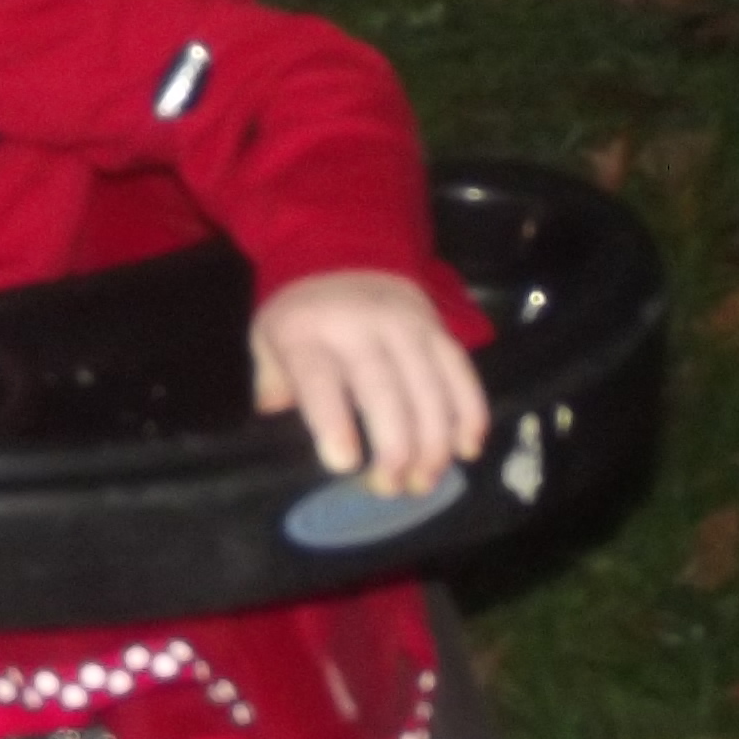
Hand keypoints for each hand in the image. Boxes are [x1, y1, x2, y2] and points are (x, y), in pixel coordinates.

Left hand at [249, 272, 488, 493]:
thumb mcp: (268, 340)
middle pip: (384, 390)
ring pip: (429, 389)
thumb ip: (272, 383)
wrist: (345, 251)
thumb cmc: (303, 315)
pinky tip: (466, 449)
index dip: (333, 421)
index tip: (344, 464)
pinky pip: (461, 374)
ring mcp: (407, 326)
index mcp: (308, 331)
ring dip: (433, 442)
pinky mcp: (439, 330)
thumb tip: (275, 420)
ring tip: (424, 481)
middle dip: (393, 446)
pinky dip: (470, 414)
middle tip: (390, 487)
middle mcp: (361, 325)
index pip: (320, 378)